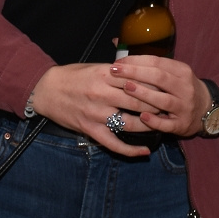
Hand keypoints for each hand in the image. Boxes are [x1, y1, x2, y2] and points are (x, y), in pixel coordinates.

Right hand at [26, 63, 159, 155]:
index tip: (168, 90)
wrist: (47, 90)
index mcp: (105, 75)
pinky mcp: (90, 129)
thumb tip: (142, 73)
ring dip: (149, 126)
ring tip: (162, 126)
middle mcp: (102, 94)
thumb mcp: (96, 67)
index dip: (156, 86)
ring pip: (130, 124)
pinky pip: (113, 143)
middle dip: (158, 107)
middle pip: (138, 103)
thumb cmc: (73, 76)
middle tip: (171, 109)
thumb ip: (118, 72)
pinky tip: (145, 151)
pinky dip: (131, 150)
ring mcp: (96, 114)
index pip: (138, 81)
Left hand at [111, 56, 207, 137]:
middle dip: (135, 73)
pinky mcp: (182, 124)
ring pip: (163, 100)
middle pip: (160, 77)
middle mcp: (185, 88)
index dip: (137, 61)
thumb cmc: (181, 88)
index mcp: (182, 71)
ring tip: (125, 87)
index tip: (119, 62)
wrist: (206, 109)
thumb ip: (148, 62)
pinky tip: (142, 117)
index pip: (158, 62)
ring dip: (143, 94)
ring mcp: (184, 107)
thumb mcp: (173, 72)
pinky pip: (167, 124)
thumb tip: (117, 43)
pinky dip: (155, 120)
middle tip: (115, 71)